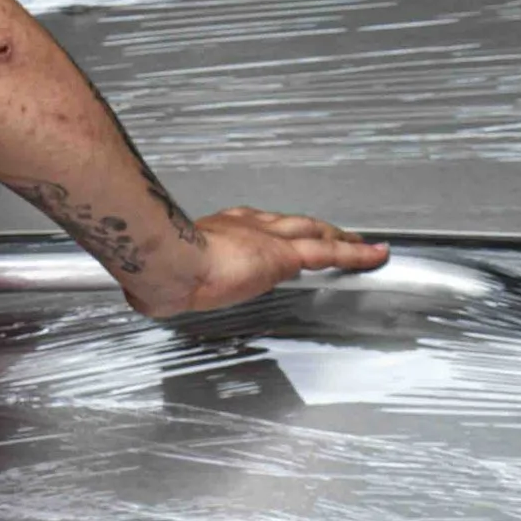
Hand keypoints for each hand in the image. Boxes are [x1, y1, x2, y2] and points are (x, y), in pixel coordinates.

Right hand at [124, 208, 388, 319]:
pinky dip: (356, 253)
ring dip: (339, 237)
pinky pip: (331, 252)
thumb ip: (159, 287)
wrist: (168, 261)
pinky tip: (376, 255)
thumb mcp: (158, 278)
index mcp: (218, 229)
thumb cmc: (158, 269)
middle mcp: (247, 225)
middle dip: (312, 228)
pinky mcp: (287, 254)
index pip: (254, 226)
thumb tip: (145, 297)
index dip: (270, 231)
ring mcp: (269, 237)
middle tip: (331, 232)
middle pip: (291, 224)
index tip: (273, 237)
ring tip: (360, 244)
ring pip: (315, 232)